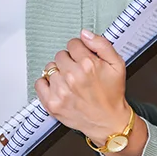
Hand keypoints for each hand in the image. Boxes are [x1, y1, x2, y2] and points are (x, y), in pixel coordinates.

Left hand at [34, 29, 131, 146]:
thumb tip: (84, 33)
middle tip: (78, 73)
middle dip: (69, 61)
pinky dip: (46, 84)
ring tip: (70, 82)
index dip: (79, 51)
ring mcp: (61, 90)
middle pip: (60, 55)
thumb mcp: (117, 64)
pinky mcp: (52, 103)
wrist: (109, 122)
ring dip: (59, 73)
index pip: (73, 44)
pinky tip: (58, 88)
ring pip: (50, 68)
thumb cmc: (112, 94)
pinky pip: (39, 83)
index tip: (83, 59)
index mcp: (88, 64)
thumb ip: (101, 44)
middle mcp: (73, 76)